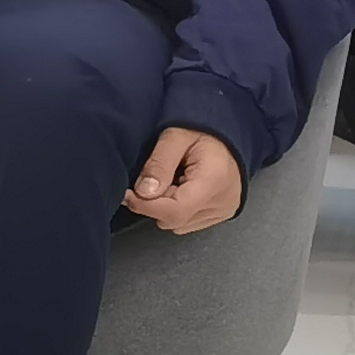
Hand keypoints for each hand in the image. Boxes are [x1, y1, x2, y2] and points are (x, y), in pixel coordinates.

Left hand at [125, 126, 244, 234]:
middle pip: (175, 219)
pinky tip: (180, 188)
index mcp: (214, 181)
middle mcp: (223, 202)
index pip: (175, 211)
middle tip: (152, 178)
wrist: (226, 134)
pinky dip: (177, 208)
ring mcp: (224, 211)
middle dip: (154, 203)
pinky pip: (189, 222)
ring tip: (171, 179)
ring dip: (166, 206)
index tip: (127, 194)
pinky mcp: (221, 214)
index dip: (145, 206)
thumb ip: (159, 164)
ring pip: (179, 224)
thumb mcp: (174, 136)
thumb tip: (143, 193)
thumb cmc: (201, 129)